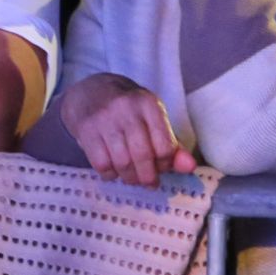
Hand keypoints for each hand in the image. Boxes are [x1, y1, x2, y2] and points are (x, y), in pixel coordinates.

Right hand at [59, 73, 196, 185]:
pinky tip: (114, 170)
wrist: (91, 92)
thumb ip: (172, 143)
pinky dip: (110, 174)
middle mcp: (127, 109)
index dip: (166, 164)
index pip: (164, 145)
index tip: (162, 169)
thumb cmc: (129, 110)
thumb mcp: (154, 118)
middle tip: (149, 182)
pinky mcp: (85, 130)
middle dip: (147, 176)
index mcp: (149, 105)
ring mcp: (104, 119)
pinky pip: (101, 164)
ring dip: (129, 177)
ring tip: (132, 177)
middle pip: (142, 155)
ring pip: (122, 162)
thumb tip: (189, 167)